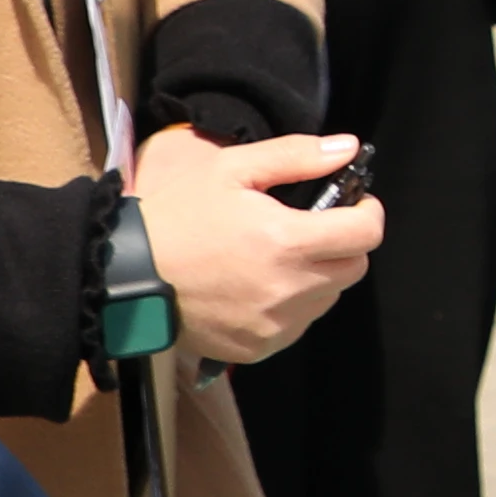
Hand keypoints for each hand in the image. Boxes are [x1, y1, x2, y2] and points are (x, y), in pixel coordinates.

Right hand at [130, 123, 375, 362]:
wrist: (127, 272)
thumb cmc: (177, 216)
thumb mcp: (232, 170)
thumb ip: (296, 156)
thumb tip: (346, 148)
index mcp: (286, 241)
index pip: (365, 233)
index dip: (367, 212)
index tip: (356, 203)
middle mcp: (288, 289)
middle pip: (354, 268)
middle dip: (344, 243)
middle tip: (312, 227)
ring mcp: (274, 325)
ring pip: (328, 298)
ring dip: (319, 275)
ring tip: (279, 256)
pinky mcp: (259, 348)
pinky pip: (298, 326)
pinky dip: (292, 306)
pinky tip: (260, 285)